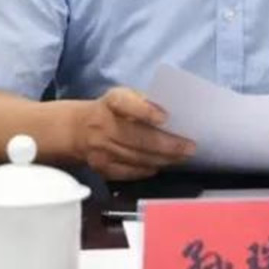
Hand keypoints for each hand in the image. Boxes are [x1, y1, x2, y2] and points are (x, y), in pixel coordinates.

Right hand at [74, 87, 195, 179]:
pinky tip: (161, 165)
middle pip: (137, 138)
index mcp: (112, 102)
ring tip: (182, 157)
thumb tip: (175, 114)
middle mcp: (103, 126)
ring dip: (163, 159)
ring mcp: (101, 150)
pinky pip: (129, 172)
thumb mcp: (125, 96)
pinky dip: (147, 169)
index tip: (165, 117)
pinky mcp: (101, 168)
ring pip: (137, 158)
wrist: (78, 129)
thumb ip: (145, 102)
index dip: (144, 111)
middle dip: (167, 144)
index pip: (125, 104)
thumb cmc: (112, 111)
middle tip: (190, 148)